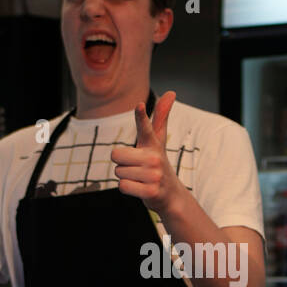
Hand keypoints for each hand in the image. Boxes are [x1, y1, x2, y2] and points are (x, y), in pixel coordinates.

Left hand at [112, 90, 184, 213]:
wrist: (171, 194)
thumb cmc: (158, 163)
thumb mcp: (158, 140)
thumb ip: (160, 117)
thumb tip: (171, 92)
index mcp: (153, 143)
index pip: (145, 127)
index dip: (141, 116)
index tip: (139, 105)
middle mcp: (154, 158)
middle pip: (115, 155)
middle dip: (121, 163)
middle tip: (136, 167)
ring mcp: (154, 175)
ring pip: (118, 172)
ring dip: (125, 176)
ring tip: (140, 178)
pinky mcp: (150, 191)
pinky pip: (122, 186)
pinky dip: (127, 188)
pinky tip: (140, 188)